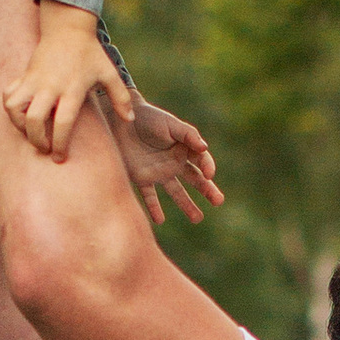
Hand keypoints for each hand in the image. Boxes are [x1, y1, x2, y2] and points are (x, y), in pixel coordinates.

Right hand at [2, 1, 130, 162]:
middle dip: (37, 141)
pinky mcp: (23, 75)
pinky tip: (22, 114)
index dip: (60, 144)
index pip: (62, 122)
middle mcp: (50, 86)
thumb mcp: (108, 72)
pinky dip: (10, 108)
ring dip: (19, 125)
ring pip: (14, 108)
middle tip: (45, 148)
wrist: (67, 27)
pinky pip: (8, 95)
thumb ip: (121, 97)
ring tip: (30, 132)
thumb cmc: (89, 53)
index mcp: (72, 89)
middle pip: (34, 120)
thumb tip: (130, 120)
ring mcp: (33, 81)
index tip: (59, 157)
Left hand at [106, 91, 222, 226]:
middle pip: (195, 179)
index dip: (207, 167)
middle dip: (208, 190)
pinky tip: (159, 221)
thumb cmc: (149, 118)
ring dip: (187, 205)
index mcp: (184, 148)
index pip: (201, 161)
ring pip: (176, 192)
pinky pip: (149, 197)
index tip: (209, 175)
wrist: (121, 121)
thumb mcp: (171, 124)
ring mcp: (159, 172)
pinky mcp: (142, 178)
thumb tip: (205, 148)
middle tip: (218, 201)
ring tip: (197, 218)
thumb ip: (188, 135)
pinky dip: (153, 209)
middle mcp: (174, 162)